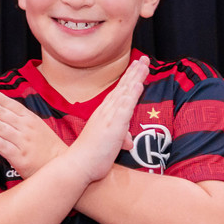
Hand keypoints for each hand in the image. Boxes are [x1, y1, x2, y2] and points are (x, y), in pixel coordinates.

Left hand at [0, 84, 66, 177]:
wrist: (60, 166)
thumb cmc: (48, 147)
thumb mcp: (39, 127)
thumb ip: (23, 119)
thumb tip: (3, 109)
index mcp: (31, 119)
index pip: (10, 104)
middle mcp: (26, 128)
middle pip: (3, 113)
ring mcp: (22, 142)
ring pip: (1, 127)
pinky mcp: (19, 157)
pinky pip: (3, 145)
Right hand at [65, 56, 148, 183]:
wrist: (79, 164)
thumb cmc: (92, 156)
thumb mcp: (109, 145)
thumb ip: (120, 139)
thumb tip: (128, 141)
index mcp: (104, 114)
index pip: (119, 92)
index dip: (129, 78)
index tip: (137, 66)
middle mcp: (106, 111)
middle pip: (123, 87)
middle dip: (134, 72)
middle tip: (144, 58)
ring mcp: (109, 117)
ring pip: (125, 92)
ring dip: (135, 77)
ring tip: (143, 64)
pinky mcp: (113, 125)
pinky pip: (124, 107)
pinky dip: (131, 94)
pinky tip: (138, 84)